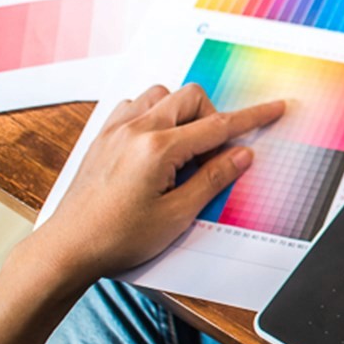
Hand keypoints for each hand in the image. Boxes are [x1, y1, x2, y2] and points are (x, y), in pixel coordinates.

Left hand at [0, 83, 282, 343]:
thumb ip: (213, 178)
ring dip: (182, 114)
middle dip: (212, 118)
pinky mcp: (103, 137)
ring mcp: (116, 130)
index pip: (218, 125)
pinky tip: (157, 146)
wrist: (68, 248)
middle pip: (191, 98)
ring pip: (162, 95)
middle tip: (213, 154)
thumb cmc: (118, 237)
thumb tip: (242, 154)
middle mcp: (136, 130)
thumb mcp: (178, 215)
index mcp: (159, 148)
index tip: (275, 108)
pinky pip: (135, 106)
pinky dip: (155, 116)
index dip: (253, 117)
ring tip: (184, 149)